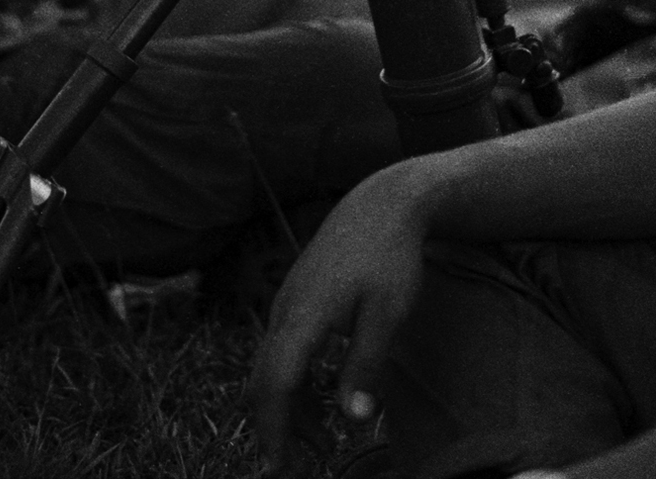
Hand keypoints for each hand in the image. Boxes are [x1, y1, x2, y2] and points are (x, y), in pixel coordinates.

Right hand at [251, 164, 428, 475]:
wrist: (382, 203)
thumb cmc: (390, 258)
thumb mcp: (387, 316)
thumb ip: (365, 367)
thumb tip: (352, 420)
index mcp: (304, 315)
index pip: (275, 383)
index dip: (274, 429)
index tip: (280, 469)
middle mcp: (285, 308)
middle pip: (265, 379)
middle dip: (278, 427)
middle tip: (303, 466)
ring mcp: (287, 299)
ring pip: (273, 364)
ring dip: (290, 406)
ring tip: (323, 440)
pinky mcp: (296, 295)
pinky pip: (283, 347)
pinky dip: (295, 380)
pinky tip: (322, 394)